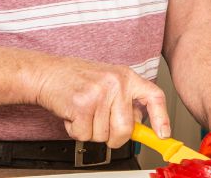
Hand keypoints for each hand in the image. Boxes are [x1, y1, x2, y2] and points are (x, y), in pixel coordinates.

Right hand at [28, 57, 168, 147]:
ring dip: (90, 131)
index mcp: (127, 76)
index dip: (161, 118)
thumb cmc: (77, 79)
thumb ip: (126, 101)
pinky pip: (84, 135)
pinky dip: (76, 131)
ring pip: (103, 135)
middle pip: (126, 129)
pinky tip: (73, 115)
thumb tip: (140, 124)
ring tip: (84, 112)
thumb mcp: (109, 82)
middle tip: (102, 127)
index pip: (154, 96)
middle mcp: (116, 83)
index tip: (163, 134)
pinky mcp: (82, 105)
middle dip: (114, 137)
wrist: (47, 72)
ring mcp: (100, 93)